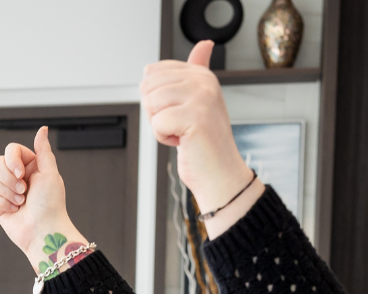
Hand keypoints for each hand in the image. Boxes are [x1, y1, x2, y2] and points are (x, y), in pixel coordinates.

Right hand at [0, 126, 84, 273]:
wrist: (43, 231)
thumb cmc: (51, 204)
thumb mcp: (50, 173)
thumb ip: (43, 149)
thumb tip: (42, 128)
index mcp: (29, 166)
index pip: (10, 150)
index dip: (11, 160)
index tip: (21, 174)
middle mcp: (17, 176)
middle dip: (8, 179)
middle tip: (23, 191)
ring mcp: (6, 191)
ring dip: (6, 193)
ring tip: (21, 203)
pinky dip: (1, 204)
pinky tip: (14, 211)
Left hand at [140, 41, 259, 230]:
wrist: (220, 173)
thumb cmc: (204, 142)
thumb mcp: (198, 101)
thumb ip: (197, 71)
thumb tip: (204, 45)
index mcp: (201, 74)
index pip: (152, 72)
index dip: (155, 98)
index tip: (178, 111)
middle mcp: (203, 81)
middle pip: (147, 87)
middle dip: (155, 112)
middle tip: (179, 125)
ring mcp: (201, 98)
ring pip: (150, 104)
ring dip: (159, 126)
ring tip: (182, 133)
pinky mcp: (194, 117)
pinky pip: (156, 124)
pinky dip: (164, 139)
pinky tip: (184, 142)